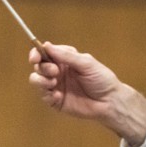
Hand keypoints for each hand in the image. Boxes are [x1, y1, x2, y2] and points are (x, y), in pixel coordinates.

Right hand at [29, 43, 145, 146]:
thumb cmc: (102, 79)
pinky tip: (59, 96)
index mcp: (65, 59)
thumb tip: (47, 45)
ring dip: (41, 80)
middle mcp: (58, 71)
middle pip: (38, 66)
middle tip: (55, 72)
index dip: (36, 53)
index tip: (35, 57)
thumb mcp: (87, 63)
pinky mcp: (55, 100)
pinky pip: (44, 96)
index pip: (45, 53)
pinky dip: (48, 95)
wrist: (110, 101)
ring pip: (36, 80)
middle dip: (42, 67)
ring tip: (53, 83)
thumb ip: (67, 56)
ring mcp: (56, 86)